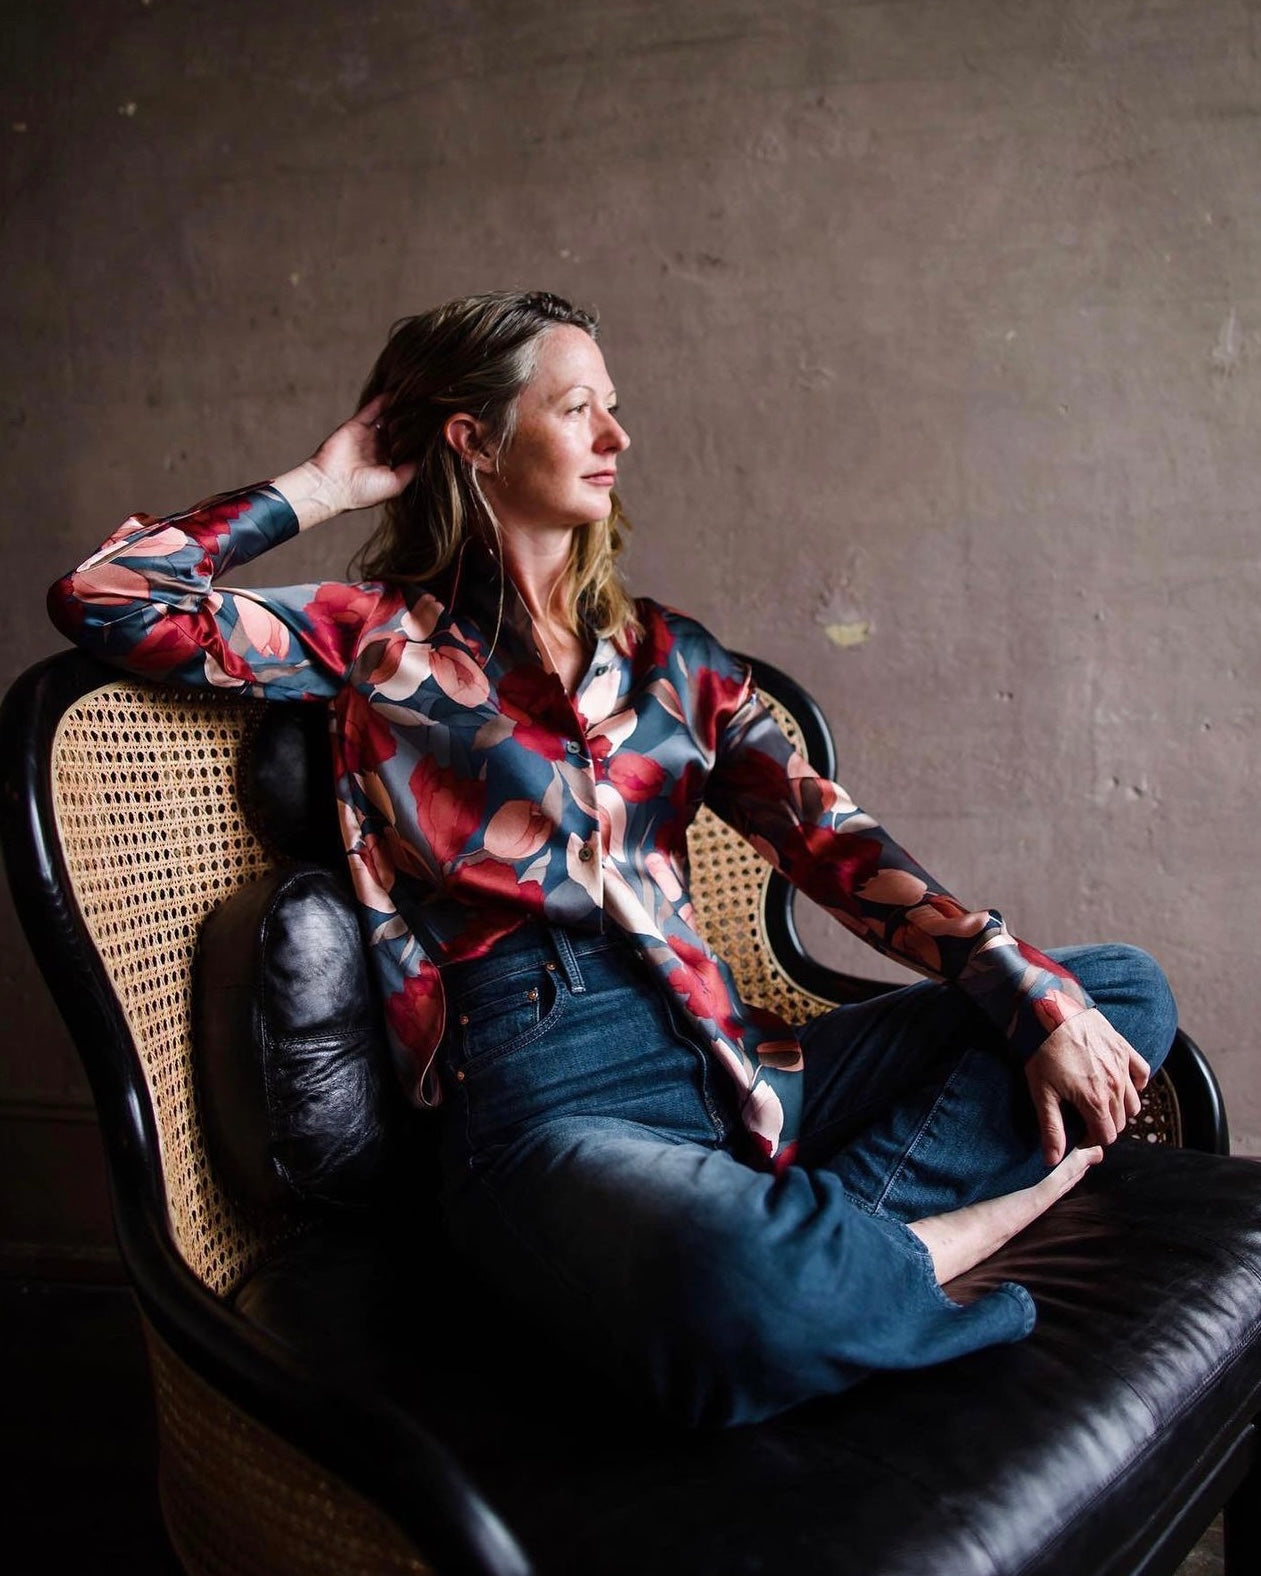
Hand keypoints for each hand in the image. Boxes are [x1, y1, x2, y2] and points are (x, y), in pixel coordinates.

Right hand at [273, 395, 418, 529]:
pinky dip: (384, 400)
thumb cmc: (362, 491)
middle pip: (399, 430)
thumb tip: (428, 456)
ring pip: (387, 418)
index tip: (435, 430)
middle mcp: (378, 450)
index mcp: (388, 465)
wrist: (331, 485)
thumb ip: (411, 470)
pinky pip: (373, 409)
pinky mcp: (357, 425)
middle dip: (411, 422)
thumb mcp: (395, 485)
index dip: (419, 440)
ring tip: (417, 397)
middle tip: (430, 409)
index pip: (407, 448)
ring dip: (400, 409)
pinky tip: (397, 392)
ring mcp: (367, 436)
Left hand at [1024, 1008, 1149, 1165]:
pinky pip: (1142, 1073)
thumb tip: (1052, 1160)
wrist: (1050, 1010)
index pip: (1107, 1136)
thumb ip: (1051, 1128)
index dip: (1092, 1139)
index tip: (1079, 1134)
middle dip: (1105, 1125)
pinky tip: (1120, 1083)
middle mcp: (1115, 1086)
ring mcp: (1123, 1066)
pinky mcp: (1124, 1048)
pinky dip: (1136, 1083)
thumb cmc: (1042, 1051)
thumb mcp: (1041, 1092)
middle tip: (1086, 1119)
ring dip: (1120, 1108)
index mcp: (1095, 1101)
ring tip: (1100, 1103)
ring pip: (1133, 1102)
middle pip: (1121, 1121)